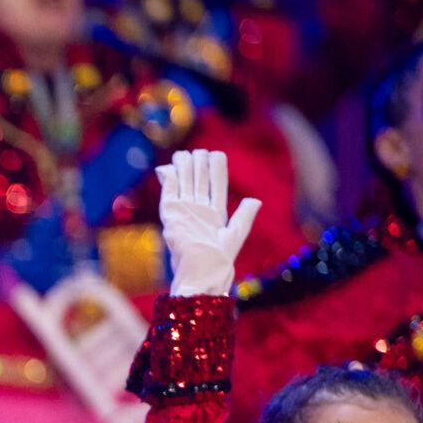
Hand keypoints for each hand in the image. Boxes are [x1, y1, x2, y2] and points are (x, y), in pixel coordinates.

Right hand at [157, 149, 260, 297]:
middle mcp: (198, 209)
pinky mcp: (169, 215)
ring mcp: (183, 211)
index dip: (216, 168)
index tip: (216, 154)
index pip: (216, 183)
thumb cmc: (219, 257)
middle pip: (198, 179)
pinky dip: (168, 178)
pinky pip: (168, 191)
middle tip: (197, 152)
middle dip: (197, 163)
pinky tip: (169, 167)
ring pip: (183, 182)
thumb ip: (244, 216)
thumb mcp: (236, 234)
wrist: (201, 270)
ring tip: (183, 154)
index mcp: (215, 212)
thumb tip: (255, 200)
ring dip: (183, 166)